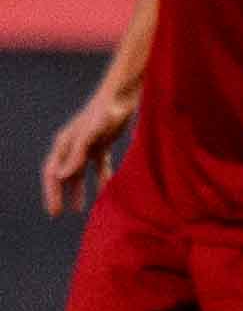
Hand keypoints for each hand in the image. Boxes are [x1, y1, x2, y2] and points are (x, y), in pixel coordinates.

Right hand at [42, 91, 135, 215]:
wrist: (122, 97)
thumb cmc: (105, 113)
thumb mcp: (90, 135)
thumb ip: (76, 155)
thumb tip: (61, 176)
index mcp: (65, 143)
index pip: (52, 173)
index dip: (52, 193)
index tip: (55, 211)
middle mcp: (73, 145)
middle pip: (62, 174)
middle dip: (59, 194)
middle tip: (58, 213)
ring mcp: (87, 145)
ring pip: (78, 172)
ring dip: (78, 190)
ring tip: (79, 209)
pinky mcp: (102, 143)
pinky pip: (98, 166)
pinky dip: (100, 179)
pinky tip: (106, 191)